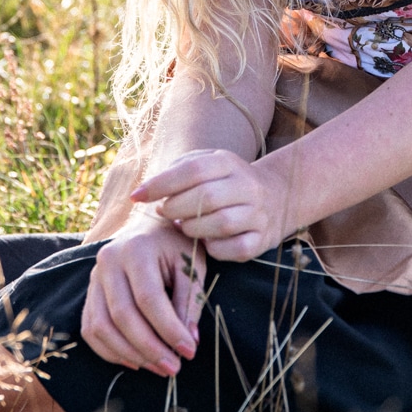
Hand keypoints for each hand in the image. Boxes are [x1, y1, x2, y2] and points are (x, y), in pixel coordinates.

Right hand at [80, 213, 204, 375]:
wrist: (148, 227)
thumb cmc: (175, 246)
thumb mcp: (192, 264)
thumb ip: (191, 300)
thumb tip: (188, 341)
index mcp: (136, 249)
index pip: (149, 298)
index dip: (169, 330)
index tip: (189, 351)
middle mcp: (108, 261)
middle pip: (122, 316)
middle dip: (150, 348)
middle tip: (174, 367)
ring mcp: (94, 277)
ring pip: (101, 327)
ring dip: (130, 355)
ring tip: (158, 367)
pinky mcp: (89, 293)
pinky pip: (90, 329)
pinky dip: (111, 351)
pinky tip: (135, 361)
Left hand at [132, 148, 290, 262]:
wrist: (275, 196)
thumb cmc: (225, 182)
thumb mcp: (205, 165)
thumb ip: (176, 171)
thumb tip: (145, 190)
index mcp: (229, 163)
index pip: (193, 169)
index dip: (161, 184)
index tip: (137, 196)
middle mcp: (247, 186)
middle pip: (206, 197)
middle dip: (175, 208)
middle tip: (163, 213)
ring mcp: (257, 213)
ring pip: (221, 223)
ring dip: (193, 229)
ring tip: (182, 226)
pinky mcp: (261, 239)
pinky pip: (236, 248)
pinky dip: (214, 249)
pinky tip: (205, 243)